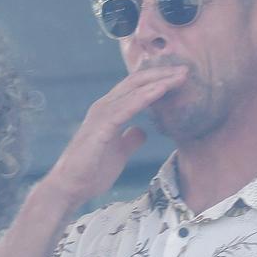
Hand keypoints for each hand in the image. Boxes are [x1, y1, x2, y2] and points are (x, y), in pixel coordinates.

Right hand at [39, 66, 187, 211]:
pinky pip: (127, 107)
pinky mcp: (101, 127)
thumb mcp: (118, 152)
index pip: (136, 88)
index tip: (180, 78)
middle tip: (186, 69)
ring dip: (159, 81)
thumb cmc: (91, 171)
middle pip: (136, 82)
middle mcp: (104, 107)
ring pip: (134, 90)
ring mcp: (101, 115)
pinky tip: (162, 90)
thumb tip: (142, 130)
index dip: (158, 80)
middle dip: (162, 74)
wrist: (70, 188)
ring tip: (180, 76)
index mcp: (108, 111)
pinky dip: (146, 96)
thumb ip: (129, 139)